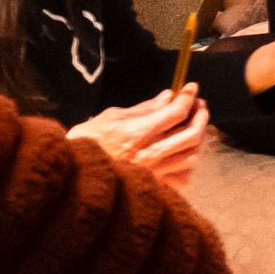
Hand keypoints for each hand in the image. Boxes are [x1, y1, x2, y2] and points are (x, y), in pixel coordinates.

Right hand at [74, 83, 206, 178]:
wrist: (73, 172)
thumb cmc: (88, 141)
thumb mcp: (112, 117)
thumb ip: (144, 108)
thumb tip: (168, 96)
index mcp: (139, 133)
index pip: (177, 112)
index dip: (188, 97)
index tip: (191, 88)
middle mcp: (151, 153)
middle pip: (192, 133)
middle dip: (201, 115)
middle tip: (199, 105)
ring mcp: (154, 172)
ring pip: (192, 155)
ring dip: (198, 138)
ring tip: (194, 126)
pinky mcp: (153, 186)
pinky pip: (183, 176)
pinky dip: (189, 162)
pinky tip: (184, 152)